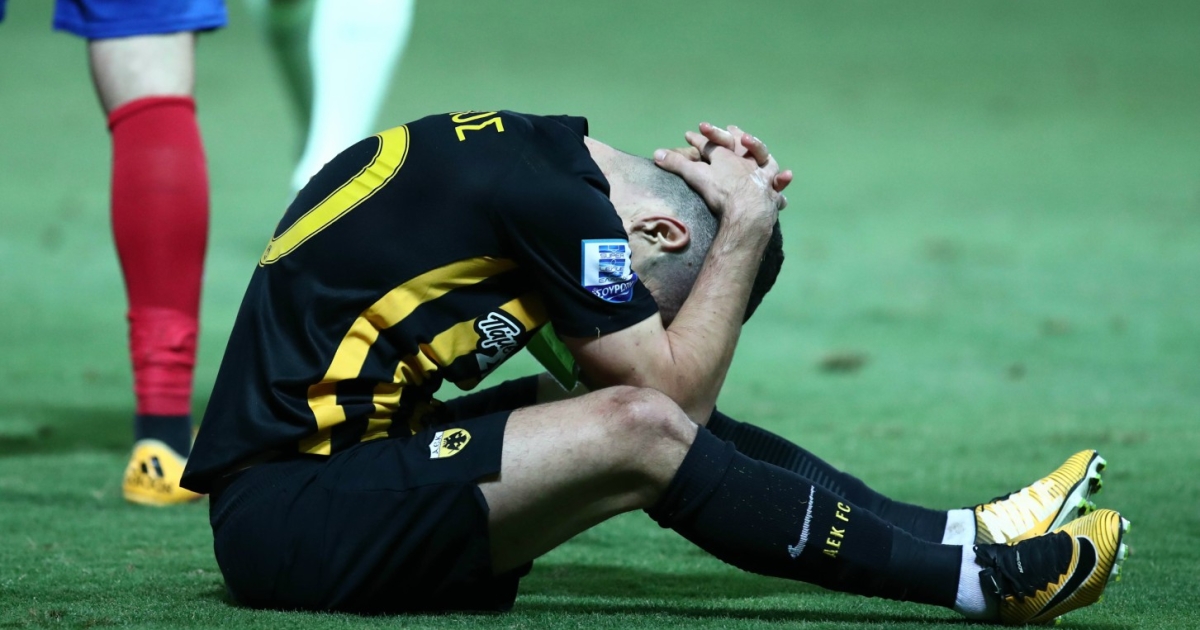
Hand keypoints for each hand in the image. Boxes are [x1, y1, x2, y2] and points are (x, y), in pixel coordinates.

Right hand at [653, 123, 787, 226]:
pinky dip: (779, 184)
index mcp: (727, 155)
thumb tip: (656, 154)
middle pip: (740, 144)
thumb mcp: (695, 175)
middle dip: (733, 136)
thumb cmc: (721, 191)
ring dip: (760, 153)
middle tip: (731, 129)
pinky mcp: (771, 192)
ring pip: (764, 159)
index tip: (689, 134)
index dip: (699, 138)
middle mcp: (746, 161)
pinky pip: (776, 188)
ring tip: (760, 151)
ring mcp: (761, 175)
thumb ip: (676, 164)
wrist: (747, 208)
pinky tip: (782, 182)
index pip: (710, 143)